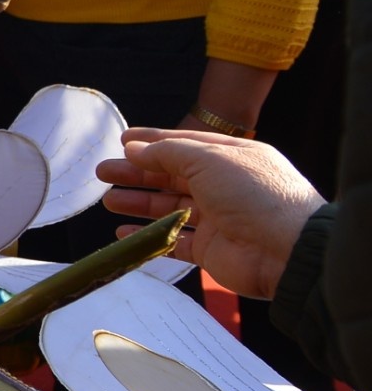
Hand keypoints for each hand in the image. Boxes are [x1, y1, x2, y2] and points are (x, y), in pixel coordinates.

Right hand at [95, 127, 321, 299]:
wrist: (286, 248)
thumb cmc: (253, 193)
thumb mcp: (209, 158)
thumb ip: (167, 153)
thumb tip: (133, 149)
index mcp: (229, 158)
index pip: (184, 145)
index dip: (151, 142)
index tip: (121, 141)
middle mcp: (223, 186)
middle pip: (171, 176)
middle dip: (137, 173)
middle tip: (103, 172)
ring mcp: (217, 219)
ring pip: (168, 208)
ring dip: (138, 203)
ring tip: (108, 200)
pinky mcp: (210, 250)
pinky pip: (172, 241)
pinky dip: (147, 235)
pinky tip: (123, 231)